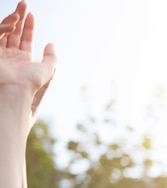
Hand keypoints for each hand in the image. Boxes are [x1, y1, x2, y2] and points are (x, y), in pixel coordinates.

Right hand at [0, 2, 55, 121]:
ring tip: (20, 9)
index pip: (25, 39)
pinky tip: (13, 23)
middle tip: (23, 4)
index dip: (28, 26)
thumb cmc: (31, 84)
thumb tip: (51, 44)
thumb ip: (51, 57)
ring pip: (5, 31)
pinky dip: (4, 28)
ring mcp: (0, 54)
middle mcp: (10, 55)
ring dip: (12, 19)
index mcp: (23, 60)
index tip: (31, 14)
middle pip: (14, 32)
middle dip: (19, 17)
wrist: (14, 91)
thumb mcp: (47, 70)